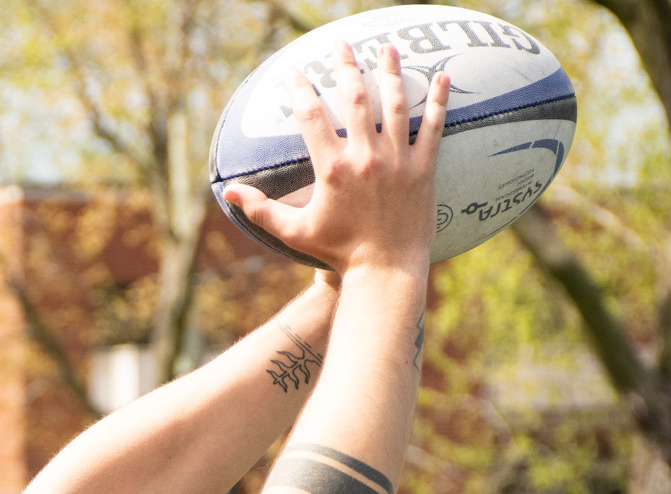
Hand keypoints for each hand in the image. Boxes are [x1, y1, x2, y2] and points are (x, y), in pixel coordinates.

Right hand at [223, 42, 446, 275]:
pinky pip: (433, 127)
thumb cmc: (338, 254)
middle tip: (340, 44)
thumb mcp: (294, 232)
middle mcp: (365, 158)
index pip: (310, 114)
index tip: (293, 72)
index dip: (299, 87)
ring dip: (391, 70)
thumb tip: (228, 191)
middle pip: (355, 97)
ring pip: (395, 103)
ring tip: (386, 47)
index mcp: (332, 168)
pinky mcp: (423, 170)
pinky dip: (438, 100)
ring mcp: (397, 161)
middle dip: (346, 65)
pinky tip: (442, 76)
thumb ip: (261, 209)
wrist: (385, 273)